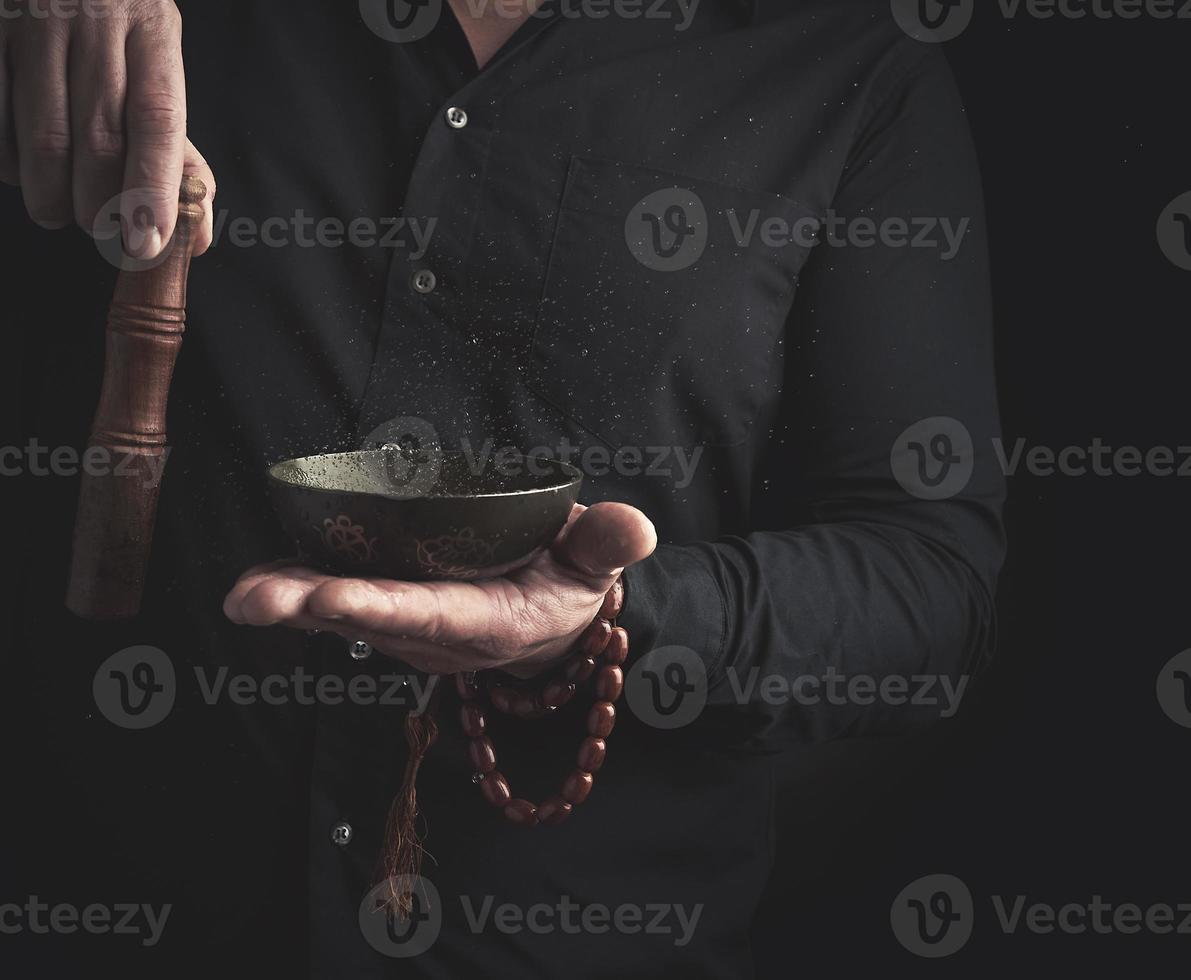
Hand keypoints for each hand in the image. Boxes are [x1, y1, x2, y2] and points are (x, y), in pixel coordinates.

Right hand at [0, 0, 214, 254]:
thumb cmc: (111, 29)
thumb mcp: (154, 66)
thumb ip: (174, 148)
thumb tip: (196, 234)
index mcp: (150, 30)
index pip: (157, 121)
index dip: (152, 188)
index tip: (147, 242)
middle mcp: (94, 22)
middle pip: (99, 138)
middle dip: (100, 203)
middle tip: (100, 226)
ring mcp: (34, 25)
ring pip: (44, 137)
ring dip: (52, 194)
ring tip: (59, 209)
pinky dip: (10, 162)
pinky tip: (23, 168)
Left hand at [224, 503, 656, 677]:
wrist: (549, 620)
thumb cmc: (568, 581)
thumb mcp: (597, 563)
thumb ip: (608, 544)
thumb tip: (634, 527)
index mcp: (489, 620)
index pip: (429, 614)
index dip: (377, 607)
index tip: (327, 597)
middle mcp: (438, 636)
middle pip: (369, 621)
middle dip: (309, 608)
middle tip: (253, 597)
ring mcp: (409, 631)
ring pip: (345, 617)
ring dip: (290, 604)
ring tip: (243, 592)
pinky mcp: (392, 614)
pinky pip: (342, 605)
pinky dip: (298, 593)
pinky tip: (260, 578)